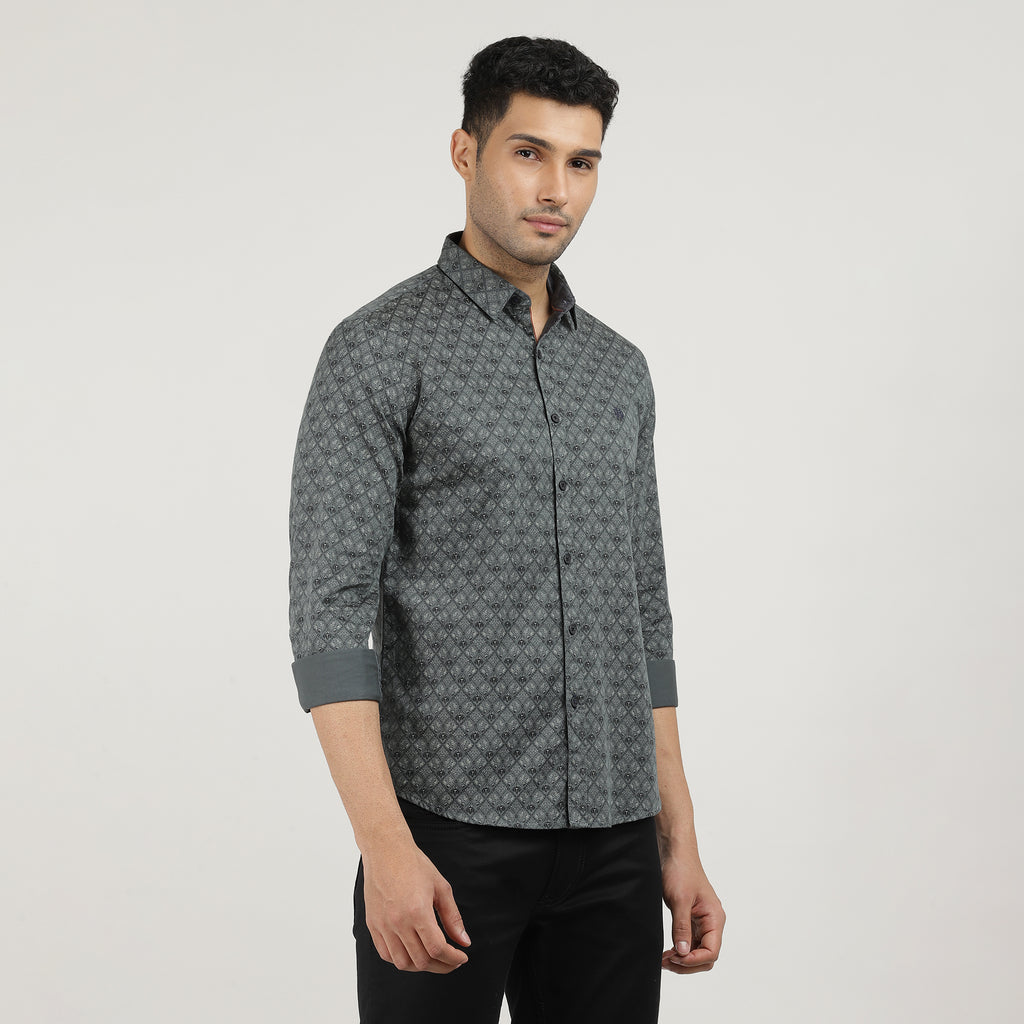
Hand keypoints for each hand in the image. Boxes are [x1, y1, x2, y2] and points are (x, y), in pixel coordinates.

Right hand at [362, 839, 471, 972]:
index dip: (452, 958)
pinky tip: (412, 952)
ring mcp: (383, 925)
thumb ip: (452, 917)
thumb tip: (464, 941)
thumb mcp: (441, 887)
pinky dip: (401, 960)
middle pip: (421, 960)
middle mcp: (398, 922)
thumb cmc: (413, 864)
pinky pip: (385, 954)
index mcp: (417, 911)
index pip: (437, 949)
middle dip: (442, 966)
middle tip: (452, 961)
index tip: (462, 956)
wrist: (386, 850)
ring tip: (434, 958)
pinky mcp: (373, 925)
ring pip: (402, 963)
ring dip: (421, 966)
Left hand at [659, 851, 724, 974]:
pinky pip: (690, 942)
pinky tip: (668, 951)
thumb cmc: (681, 870)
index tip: (675, 958)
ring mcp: (702, 922)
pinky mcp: (692, 920)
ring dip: (683, 959)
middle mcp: (712, 923)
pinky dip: (680, 950)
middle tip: (666, 962)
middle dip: (687, 964)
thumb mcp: (680, 899)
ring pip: (698, 952)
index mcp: (715, 918)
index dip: (694, 960)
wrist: (675, 853)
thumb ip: (682, 927)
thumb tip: (683, 953)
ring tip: (664, 959)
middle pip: (706, 956)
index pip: (711, 951)